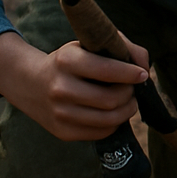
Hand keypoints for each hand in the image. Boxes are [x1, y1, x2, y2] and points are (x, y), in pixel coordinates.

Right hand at [0, 31, 149, 140]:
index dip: (130, 73)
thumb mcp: (89, 45)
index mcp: (67, 60)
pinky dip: (114, 123)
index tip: (143, 74)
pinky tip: (113, 112)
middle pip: (111, 99)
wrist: (32, 84)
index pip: (106, 70)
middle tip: (133, 88)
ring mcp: (59, 113)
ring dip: (127, 110)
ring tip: (128, 101)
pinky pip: (100, 133)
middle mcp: (60, 87)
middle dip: (130, 93)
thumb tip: (145, 67)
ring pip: (108, 119)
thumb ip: (122, 47)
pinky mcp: (62, 132)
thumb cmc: (71, 61)